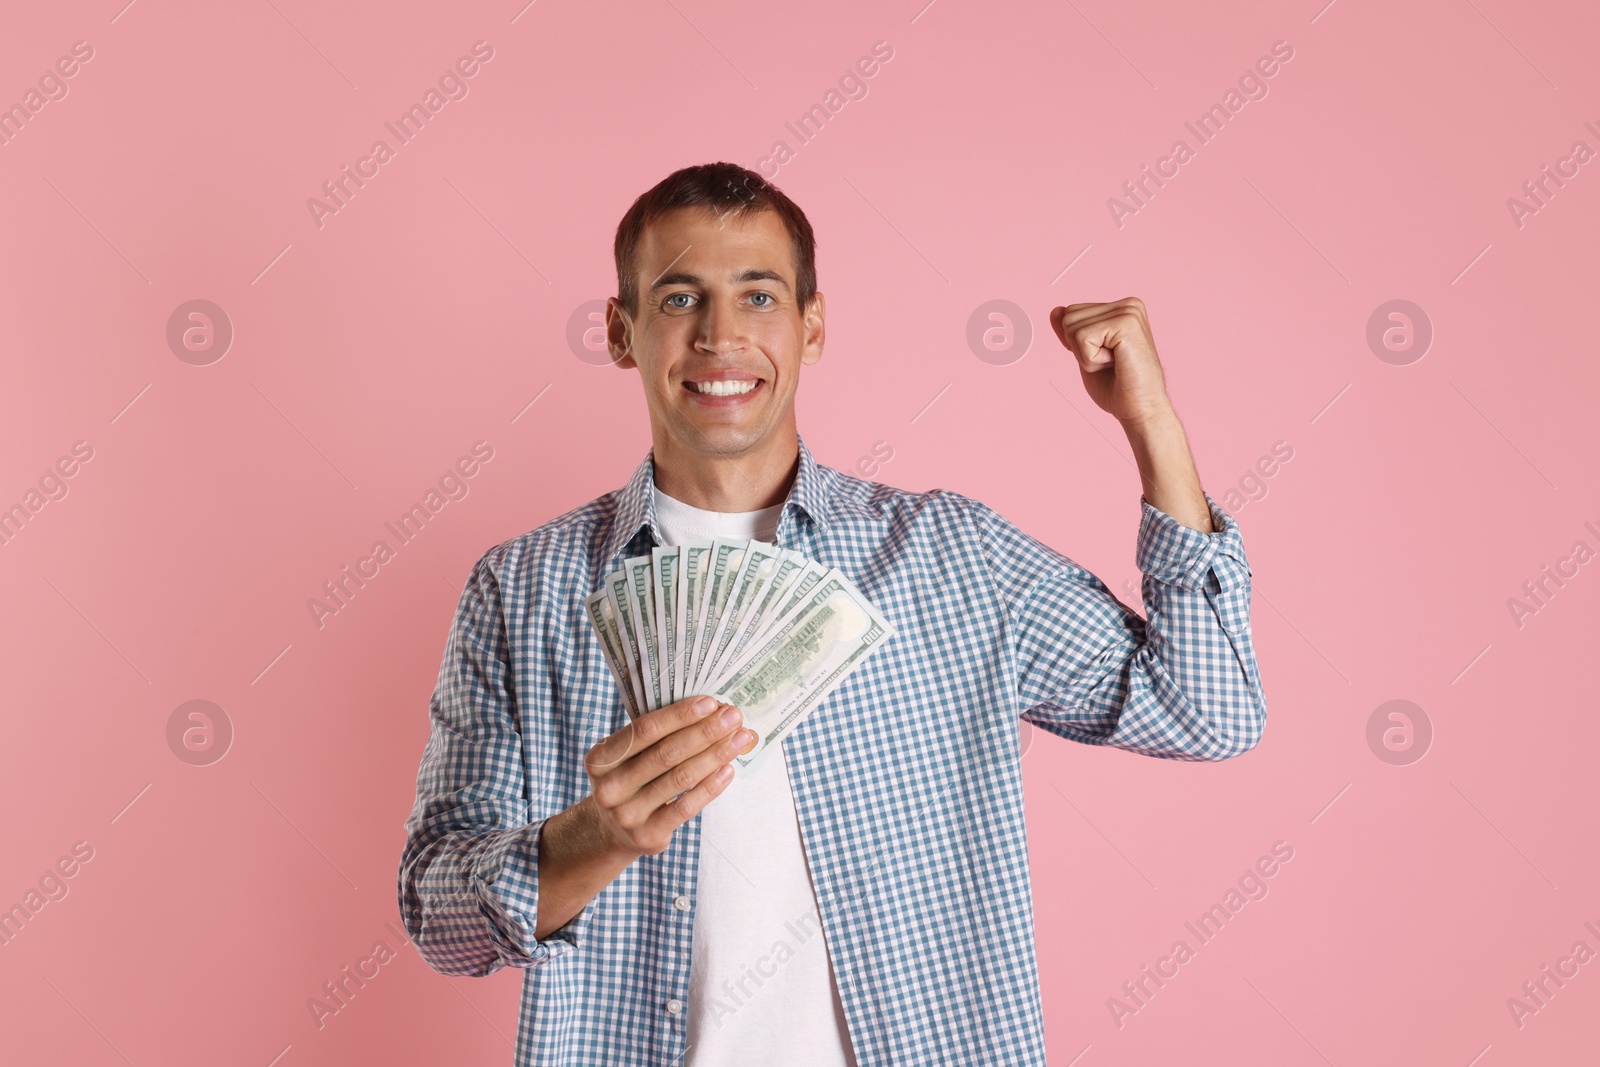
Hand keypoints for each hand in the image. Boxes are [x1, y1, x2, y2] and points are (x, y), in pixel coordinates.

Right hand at [582, 695, 757, 856]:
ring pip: (680, 778)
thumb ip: (655, 736)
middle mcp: (609, 787)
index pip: (645, 730)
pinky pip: (686, 807)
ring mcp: (627, 814)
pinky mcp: (647, 835)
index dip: (679, 715)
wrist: (612, 832)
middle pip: (666, 753)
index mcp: (600, 759)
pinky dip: (710, 786)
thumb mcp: (627, 757)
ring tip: (740, 739)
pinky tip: (728, 770)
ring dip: (715, 755)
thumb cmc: (630, 780)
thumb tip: (709, 711)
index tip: (710, 702)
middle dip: (705, 732)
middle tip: (733, 716)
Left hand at [1050, 297, 1172, 424]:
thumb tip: (1055, 311)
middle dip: (1079, 348)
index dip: (1077, 343)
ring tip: (1114, 364)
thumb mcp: (1086, 354)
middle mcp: (1128, 304)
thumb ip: (1072, 331)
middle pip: (1068, 317)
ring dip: (1086, 355)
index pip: (1071, 312)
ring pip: (1072, 327)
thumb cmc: (1118, 387)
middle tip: (1110, 363)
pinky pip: (1082, 338)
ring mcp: (1129, 311)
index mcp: (1121, 308)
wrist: (1140, 409)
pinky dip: (1091, 360)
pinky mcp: (1126, 323)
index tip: (1105, 358)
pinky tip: (1116, 364)